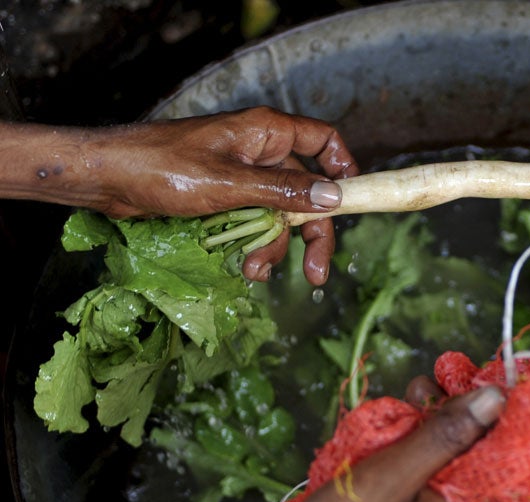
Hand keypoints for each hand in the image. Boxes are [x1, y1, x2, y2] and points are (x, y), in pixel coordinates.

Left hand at [89, 107, 356, 285]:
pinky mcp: (225, 199)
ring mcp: (242, 178)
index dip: (343, 167)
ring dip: (273, 248)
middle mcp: (259, 153)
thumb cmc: (163, 168)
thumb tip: (331, 198)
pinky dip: (253, 247)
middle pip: (306, 192)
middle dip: (312, 233)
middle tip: (316, 272)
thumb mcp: (229, 183)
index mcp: (265, 134)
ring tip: (254, 270)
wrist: (109, 179)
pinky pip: (254, 225)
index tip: (353, 200)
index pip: (322, 141)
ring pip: (279, 216)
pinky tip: (242, 265)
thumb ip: (282, 191)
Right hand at [231, 380, 504, 501]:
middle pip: (473, 467)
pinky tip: (386, 458)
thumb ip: (445, 435)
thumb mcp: (390, 474)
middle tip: (414, 390)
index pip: (502, 454)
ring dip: (426, 446)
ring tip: (394, 419)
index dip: (484, 410)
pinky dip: (412, 478)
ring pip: (447, 485)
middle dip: (449, 423)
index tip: (453, 378)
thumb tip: (497, 398)